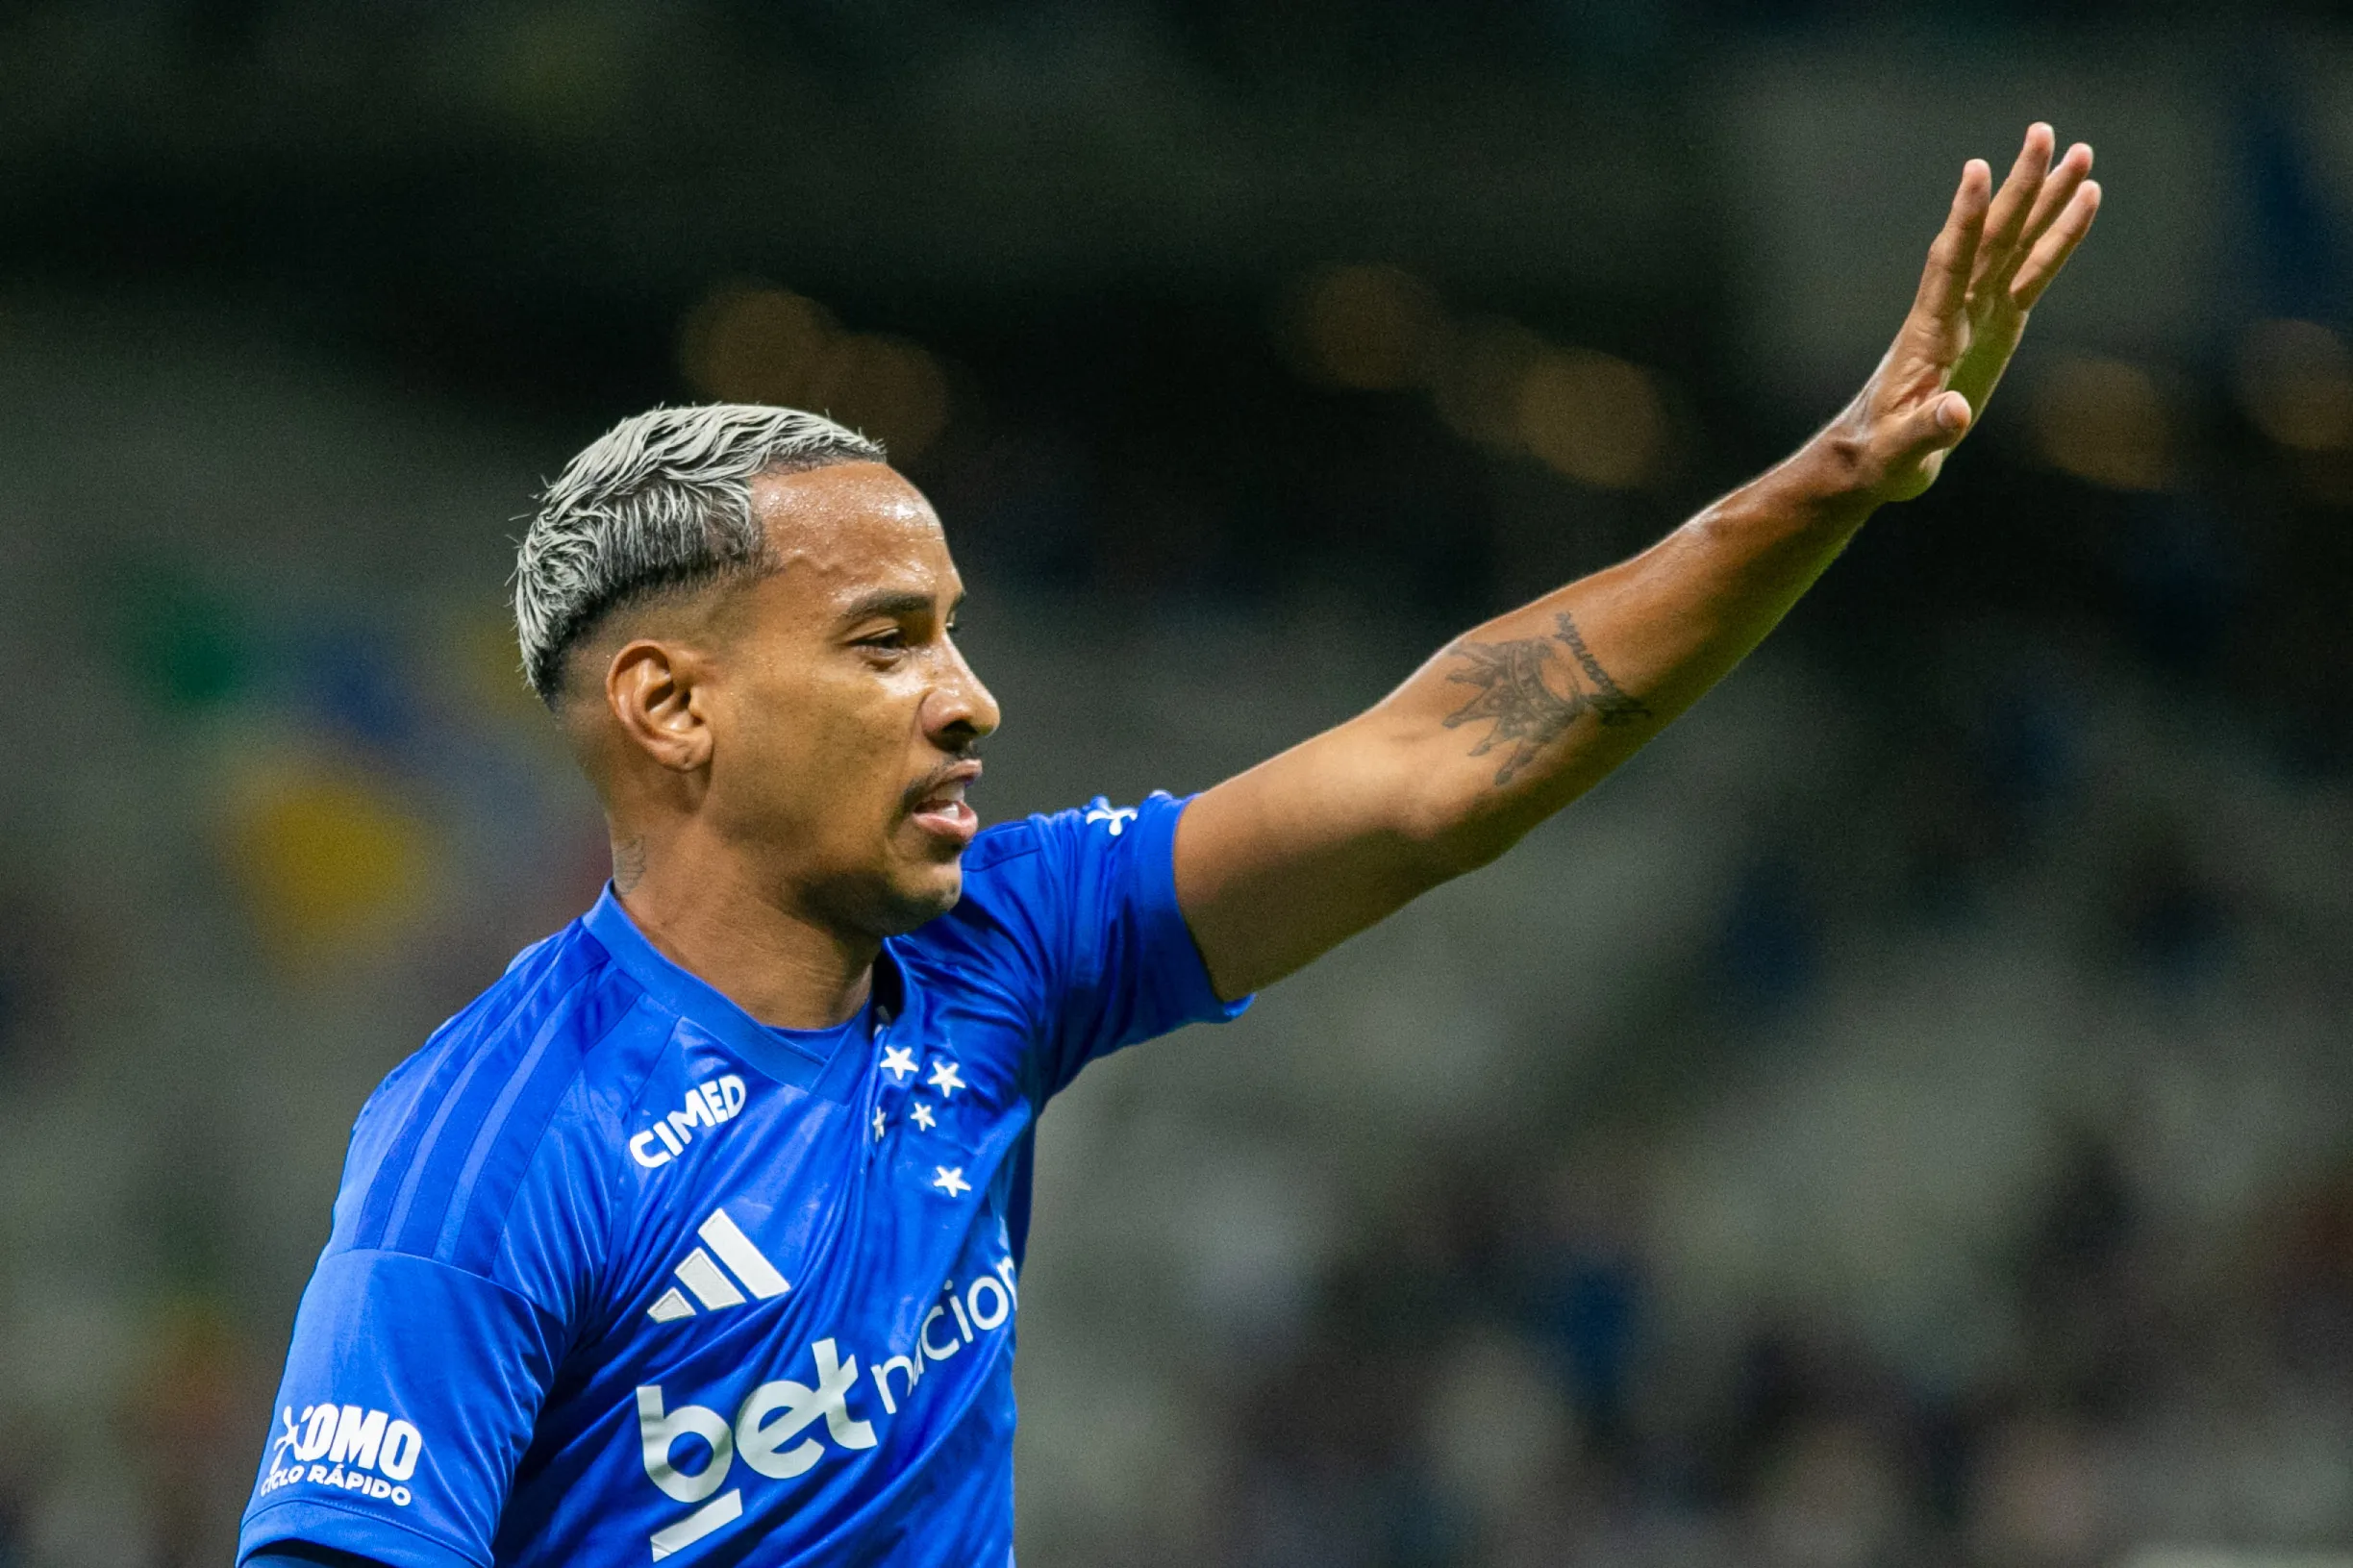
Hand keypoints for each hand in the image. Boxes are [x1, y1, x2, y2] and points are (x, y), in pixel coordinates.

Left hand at [1818, 124, 2101, 504]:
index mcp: (1928, 331)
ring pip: (2015, 245)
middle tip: (2045, 133)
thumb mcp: (1901, 452)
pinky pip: (2033, 272)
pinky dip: (2059, 238)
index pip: (1948, 264)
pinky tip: (2085, 202)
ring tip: (2082, 152)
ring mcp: (1977, 313)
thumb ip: (1928, 431)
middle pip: (1990, 238)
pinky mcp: (1997, 324)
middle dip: (2018, 188)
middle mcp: (1953, 309)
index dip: (1963, 220)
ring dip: (2046, 200)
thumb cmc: (1882, 454)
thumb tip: (1956, 413)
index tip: (1977, 170)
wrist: (1879, 455)